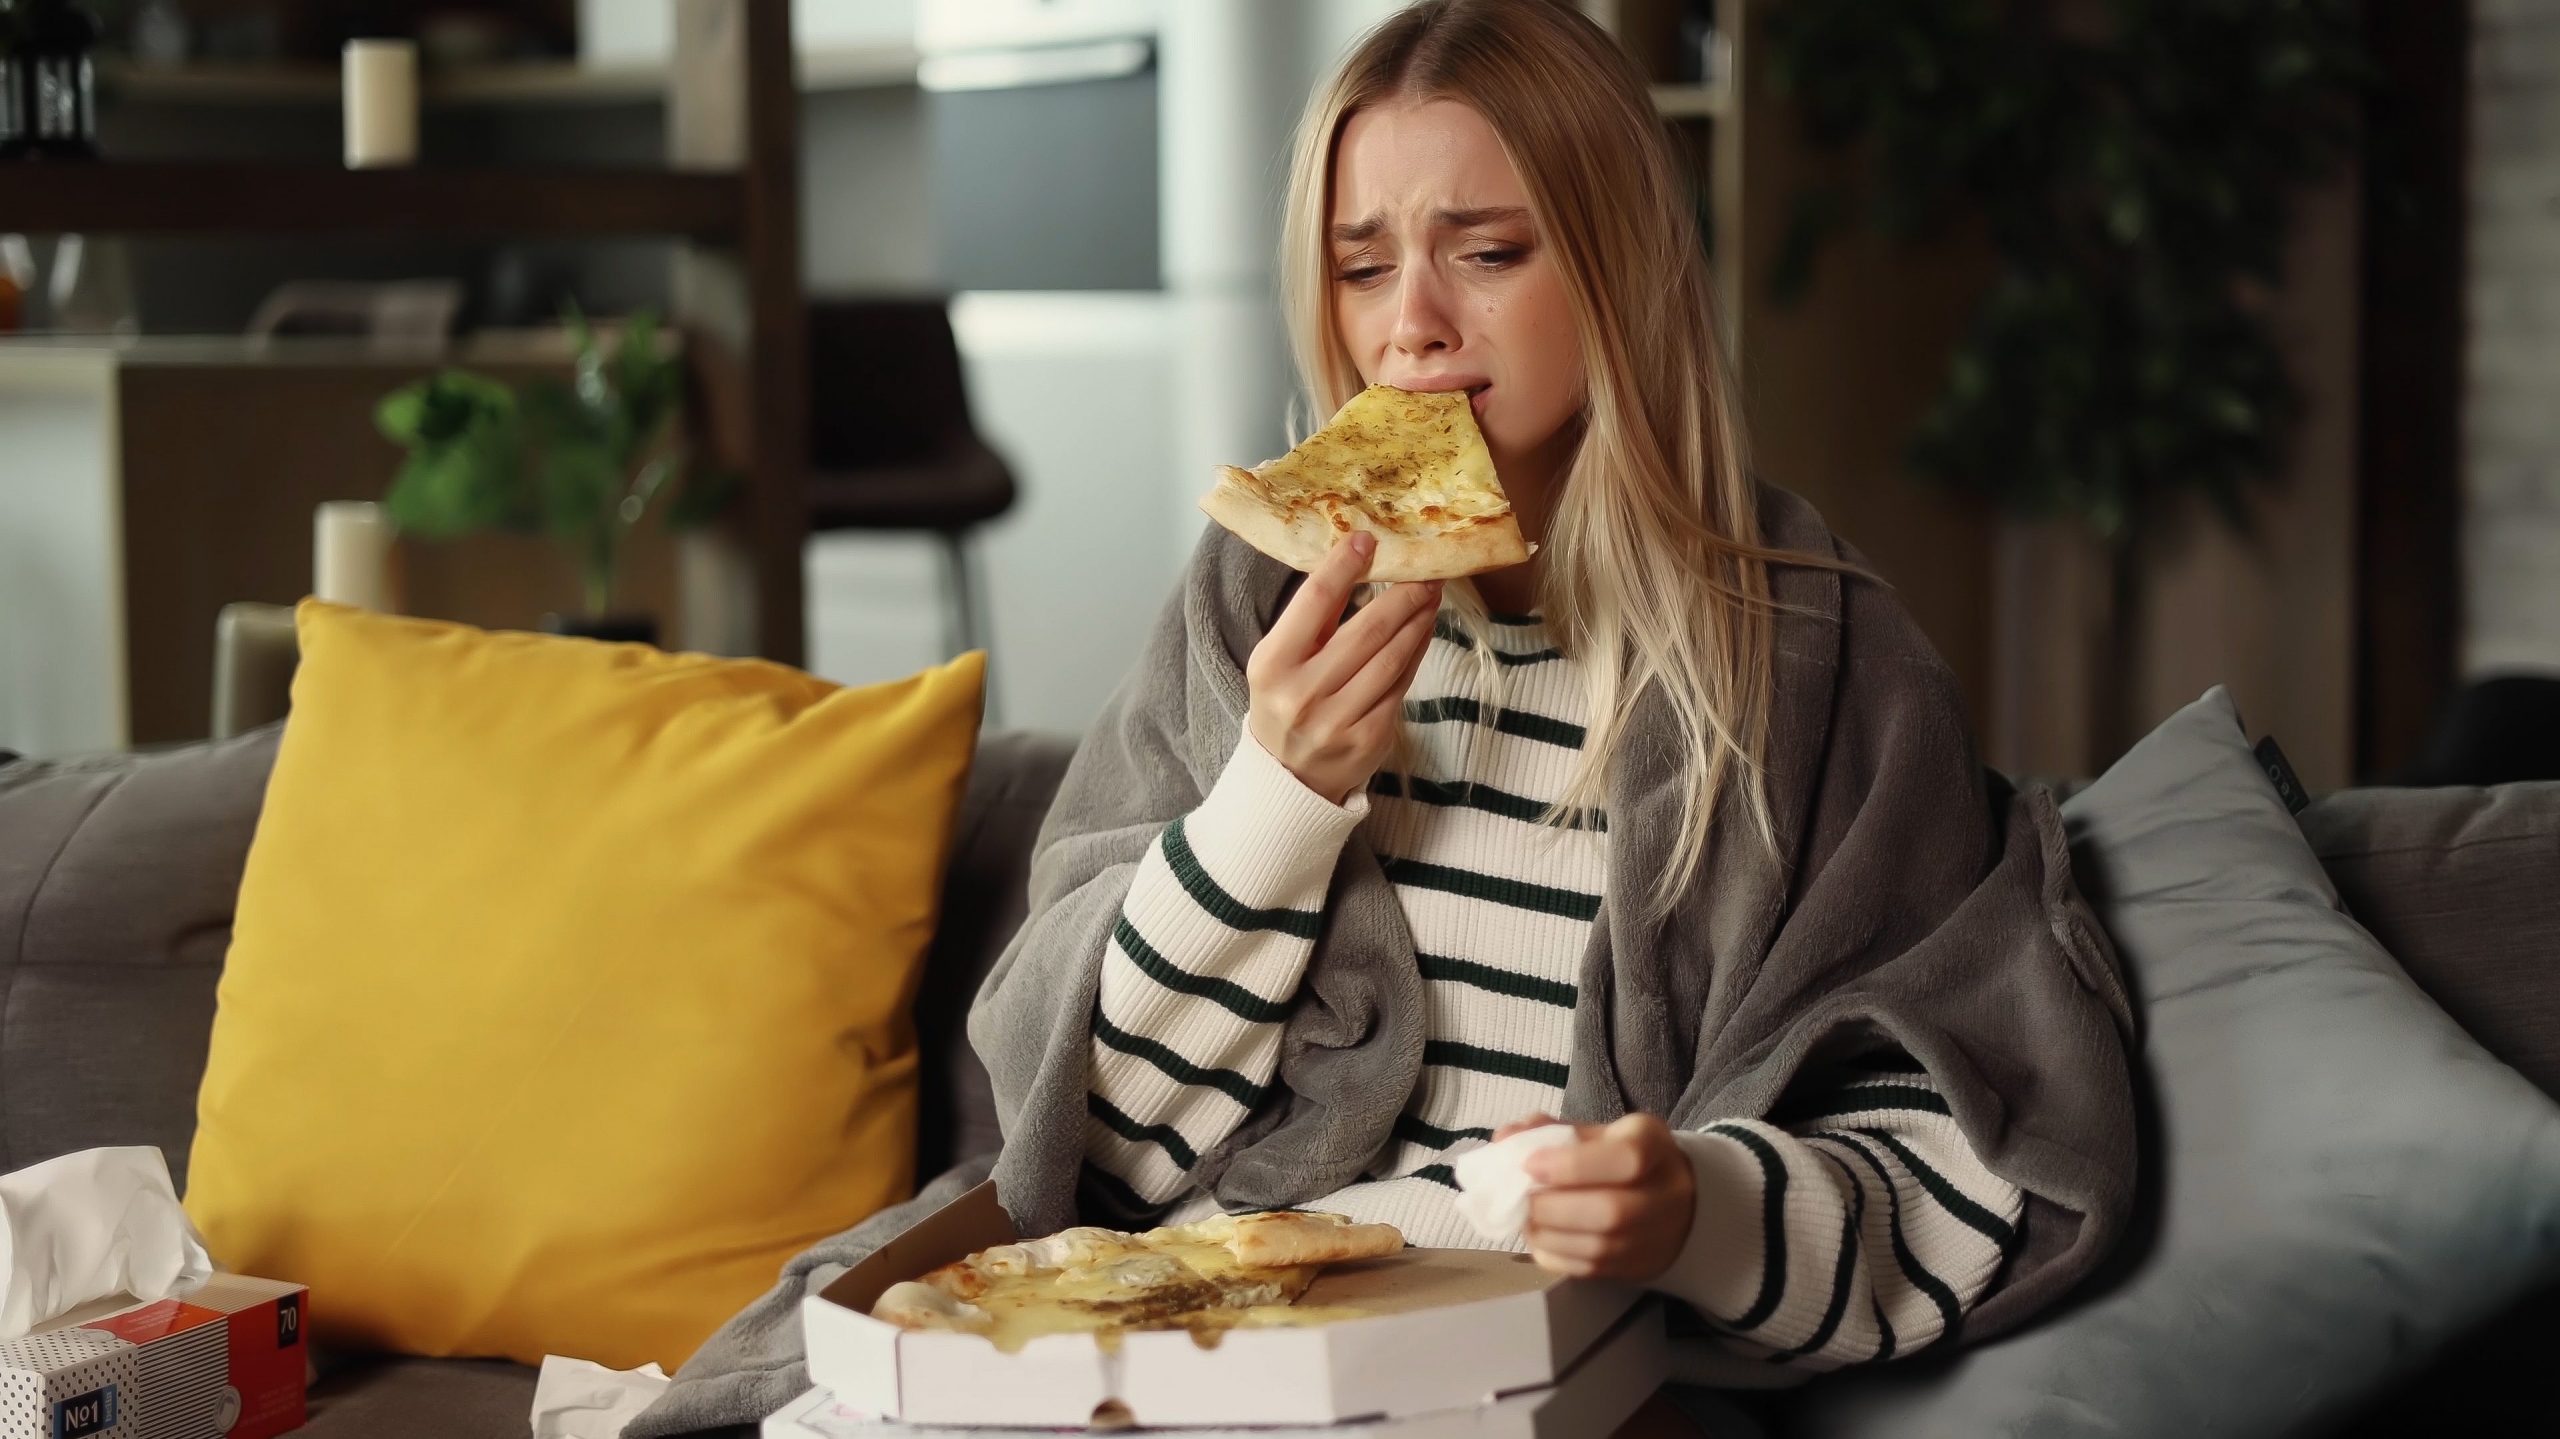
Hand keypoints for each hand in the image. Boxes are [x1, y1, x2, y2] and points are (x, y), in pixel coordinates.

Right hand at [1246, 532, 1442, 804]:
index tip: (1367, 540)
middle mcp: (1302, 694)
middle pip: (1365, 631)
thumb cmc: (1285, 701)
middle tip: (1426, 572)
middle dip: (1401, 596)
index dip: (1344, 567)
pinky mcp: (1369, 739)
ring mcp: (1338, 720)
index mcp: (1273, 664)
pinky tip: (1423, 631)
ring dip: (1417, 622)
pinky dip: (1416, 654)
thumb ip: (1314, 619)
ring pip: (1391, 658)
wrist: (1287, 775)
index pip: (1314, 602)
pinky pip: (1401, 686)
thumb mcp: (1281, 659)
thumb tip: (1358, 561)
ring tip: (1431, 596)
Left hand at [1502, 1112, 1695, 1281]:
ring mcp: (1654, 1237)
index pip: (1626, 1158)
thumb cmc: (1618, 1159)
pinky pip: (1588, 1270)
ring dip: (1548, 1234)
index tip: (1530, 1164)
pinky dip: (1554, 1254)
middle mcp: (1664, 1193)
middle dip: (1552, 1207)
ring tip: (1526, 1217)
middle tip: (1522, 1198)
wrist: (1670, 1202)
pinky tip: (1541, 1236)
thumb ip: (1547, 1131)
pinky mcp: (1635, 1267)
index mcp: (1652, 1145)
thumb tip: (1504, 1138)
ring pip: (1597, 1248)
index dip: (1572, 1165)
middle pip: (1610, 1211)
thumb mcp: (1593, 1133)